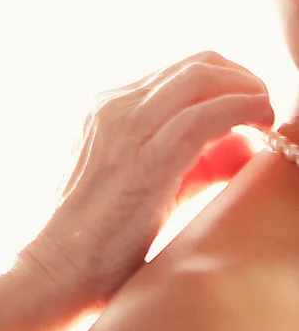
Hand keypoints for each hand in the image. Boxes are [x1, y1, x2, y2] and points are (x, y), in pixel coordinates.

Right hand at [20, 51, 271, 309]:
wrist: (61, 266)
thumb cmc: (102, 234)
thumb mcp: (147, 182)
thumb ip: (194, 160)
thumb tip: (246, 143)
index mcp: (106, 108)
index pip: (179, 71)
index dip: (226, 82)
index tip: (253, 106)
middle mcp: (112, 107)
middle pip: (195, 64)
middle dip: (243, 78)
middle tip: (267, 107)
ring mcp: (125, 128)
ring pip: (200, 78)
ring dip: (247, 90)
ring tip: (268, 115)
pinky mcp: (145, 158)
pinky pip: (204, 117)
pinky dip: (243, 111)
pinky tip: (263, 123)